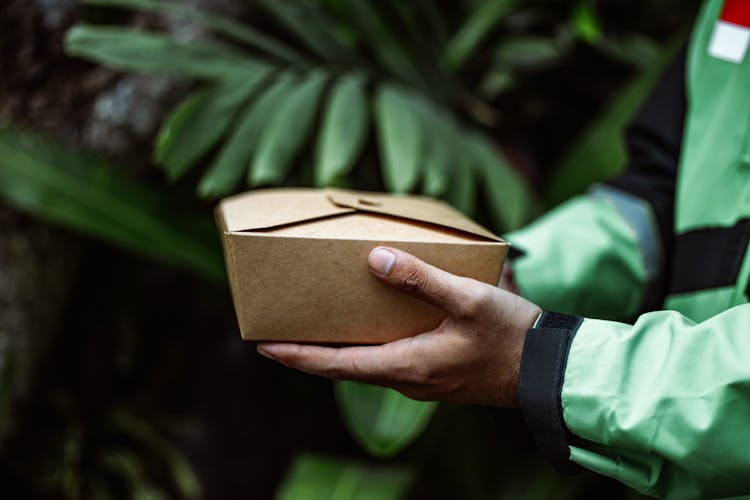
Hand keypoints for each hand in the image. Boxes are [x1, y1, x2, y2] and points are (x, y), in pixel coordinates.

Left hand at [257, 247, 540, 406]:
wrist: (547, 371)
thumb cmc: (510, 336)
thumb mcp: (467, 300)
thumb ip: (420, 279)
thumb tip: (376, 259)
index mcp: (406, 365)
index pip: (336, 365)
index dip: (297, 355)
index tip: (264, 346)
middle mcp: (408, 379)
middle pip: (345, 367)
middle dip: (311, 352)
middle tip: (282, 333)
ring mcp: (422, 381)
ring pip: (367, 366)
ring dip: (338, 350)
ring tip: (317, 327)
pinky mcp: (436, 376)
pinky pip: (388, 363)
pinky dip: (366, 348)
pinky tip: (370, 327)